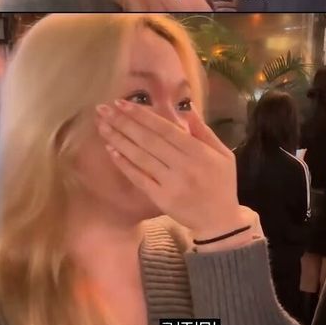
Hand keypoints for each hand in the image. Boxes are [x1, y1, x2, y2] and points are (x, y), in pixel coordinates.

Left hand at [95, 100, 244, 236]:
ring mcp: (170, 183)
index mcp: (199, 152)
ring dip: (118, 139)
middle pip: (148, 140)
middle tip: (103, 109)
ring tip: (102, 125)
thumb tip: (186, 108)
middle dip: (123, 122)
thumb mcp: (223, 154)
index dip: (142, 115)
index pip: (165, 129)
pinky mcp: (161, 199)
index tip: (122, 103)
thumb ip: (204, 131)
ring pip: (140, 157)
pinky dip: (124, 163)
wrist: (220, 221)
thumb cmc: (222, 184)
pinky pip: (139, 178)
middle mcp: (183, 166)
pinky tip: (111, 150)